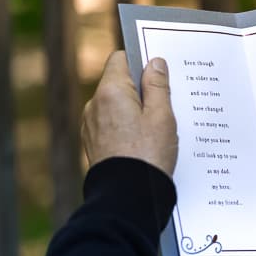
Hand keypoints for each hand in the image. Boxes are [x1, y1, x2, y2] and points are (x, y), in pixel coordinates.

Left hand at [82, 51, 177, 175]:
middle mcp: (94, 105)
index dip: (140, 62)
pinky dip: (125, 127)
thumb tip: (155, 63)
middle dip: (140, 90)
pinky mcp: (92, 143)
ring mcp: (91, 125)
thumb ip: (157, 86)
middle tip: (164, 107)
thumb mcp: (162, 116)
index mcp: (110, 92)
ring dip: (133, 111)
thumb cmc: (148, 156)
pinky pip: (111, 124)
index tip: (158, 76)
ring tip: (155, 130)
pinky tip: (143, 143)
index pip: (120, 59)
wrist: (127, 197)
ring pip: (115, 105)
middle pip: (118, 83)